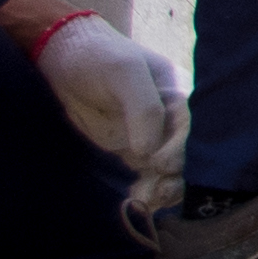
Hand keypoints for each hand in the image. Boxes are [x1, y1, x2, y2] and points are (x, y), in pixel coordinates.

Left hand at [32, 12, 187, 208]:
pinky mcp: (131, 151)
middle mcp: (169, 121)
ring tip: (143, 200)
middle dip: (174, 178)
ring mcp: (150, 137)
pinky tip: (137, 201)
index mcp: (178, 98)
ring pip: (168, 172)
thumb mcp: (125, 72)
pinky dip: (146, 192)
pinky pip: (147, 176)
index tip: (160, 165)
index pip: (190, 131)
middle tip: (154, 192)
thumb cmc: (100, 57)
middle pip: (185, 157)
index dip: (180, 150)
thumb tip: (149, 152)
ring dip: (161, 190)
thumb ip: (144, 108)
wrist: (67, 58)